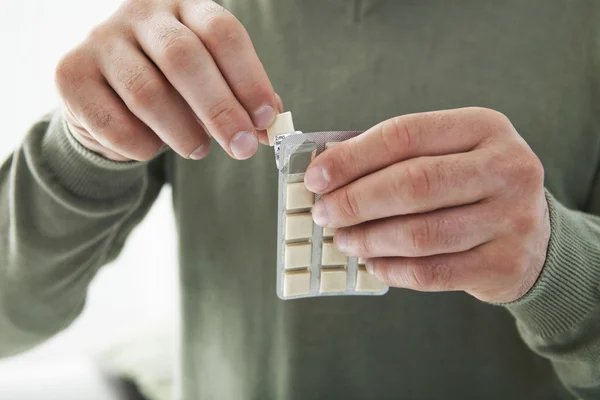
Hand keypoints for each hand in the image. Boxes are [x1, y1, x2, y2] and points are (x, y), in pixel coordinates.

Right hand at [55, 0, 280, 161]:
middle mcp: (141, 14)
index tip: (265, 119)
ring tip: (199, 150)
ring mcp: (101, 40)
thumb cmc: (171, 86)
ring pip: (148, 93)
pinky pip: (113, 123)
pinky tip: (154, 147)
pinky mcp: (69, 74)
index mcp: (185, 7)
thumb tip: (270, 128)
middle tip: (241, 148)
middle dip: (219, 110)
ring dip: (182, 132)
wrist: (106, 93)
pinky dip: (142, 146)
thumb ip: (241, 99)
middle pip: (184, 58)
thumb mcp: (211, 82)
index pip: (222, 32)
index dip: (249, 78)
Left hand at [305, 107, 549, 302]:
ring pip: (420, 234)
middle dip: (355, 202)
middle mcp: (507, 168)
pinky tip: (372, 263)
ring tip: (344, 240)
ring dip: (369, 239)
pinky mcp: (503, 264)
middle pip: (413, 184)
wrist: (534, 238)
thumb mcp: (450, 154)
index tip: (316, 178)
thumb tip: (327, 172)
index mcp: (484, 127)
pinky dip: (391, 269)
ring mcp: (511, 218)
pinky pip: (431, 272)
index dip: (352, 158)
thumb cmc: (472, 187)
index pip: (405, 134)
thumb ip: (397, 157)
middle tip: (323, 214)